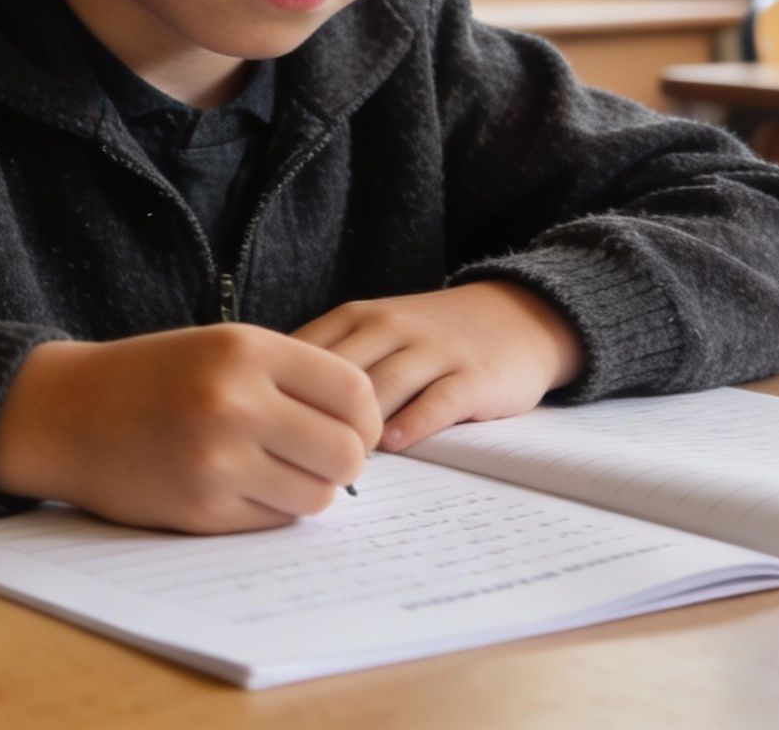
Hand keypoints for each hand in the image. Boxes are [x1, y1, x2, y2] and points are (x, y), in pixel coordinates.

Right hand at [0, 325, 380, 533]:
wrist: (65, 413)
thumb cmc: (152, 377)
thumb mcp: (220, 347)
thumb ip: (291, 377)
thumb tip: (365, 429)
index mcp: (245, 350)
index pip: (354, 393)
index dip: (365, 417)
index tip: (350, 426)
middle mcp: (235, 402)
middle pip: (347, 452)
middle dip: (342, 460)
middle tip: (316, 456)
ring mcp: (218, 460)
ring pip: (316, 495)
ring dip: (306, 488)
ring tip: (272, 470)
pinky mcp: (202, 509)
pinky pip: (273, 521)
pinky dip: (267, 509)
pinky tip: (235, 486)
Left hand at [291, 282, 582, 453]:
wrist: (516, 315)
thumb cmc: (429, 337)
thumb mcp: (374, 332)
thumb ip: (329, 362)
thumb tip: (269, 407)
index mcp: (356, 318)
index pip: (302, 352)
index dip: (278, 391)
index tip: (263, 429)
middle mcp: (390, 327)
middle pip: (337, 373)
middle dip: (313, 414)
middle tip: (294, 457)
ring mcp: (433, 350)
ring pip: (384, 387)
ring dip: (358, 427)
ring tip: (337, 463)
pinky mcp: (473, 376)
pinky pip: (438, 401)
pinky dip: (414, 423)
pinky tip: (395, 447)